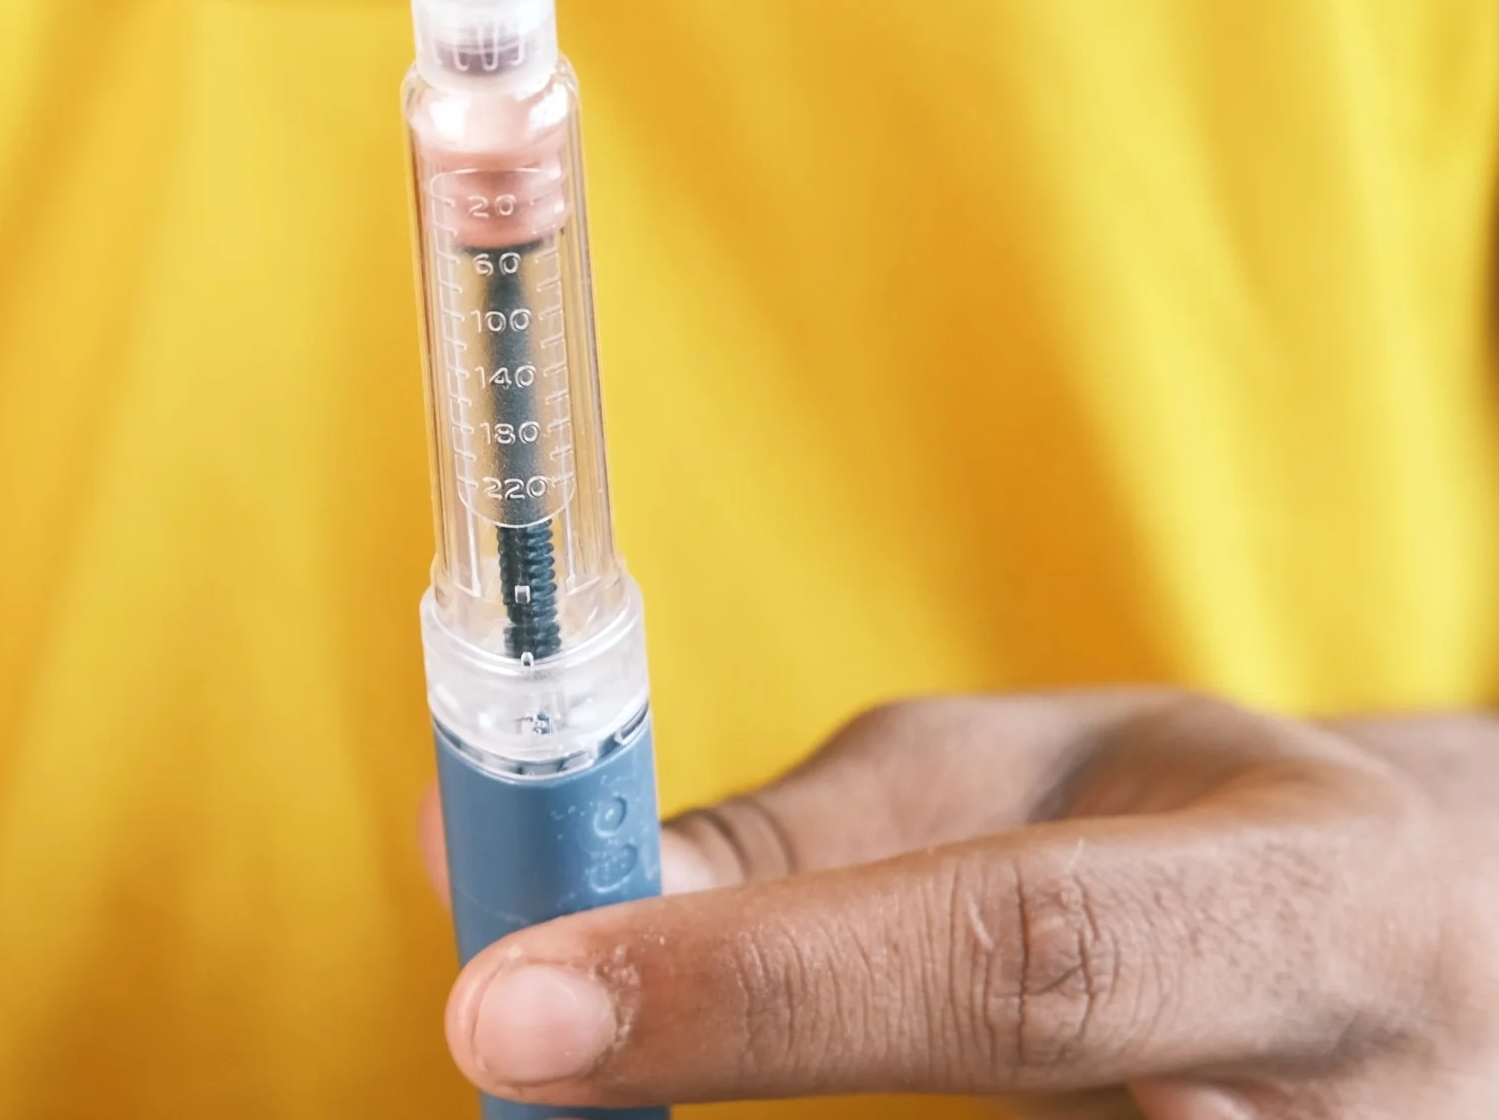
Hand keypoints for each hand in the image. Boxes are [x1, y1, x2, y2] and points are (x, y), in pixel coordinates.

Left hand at [422, 692, 1498, 1117]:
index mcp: (1312, 909)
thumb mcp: (1026, 787)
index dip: (752, 985)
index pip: (1015, 957)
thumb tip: (472, 861)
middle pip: (1011, 1119)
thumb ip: (784, 840)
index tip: (507, 1006)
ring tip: (691, 1047)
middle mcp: (1367, 1113)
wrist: (1457, 970)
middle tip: (543, 1060)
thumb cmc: (1206, 847)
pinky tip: (888, 1107)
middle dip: (736, 1080)